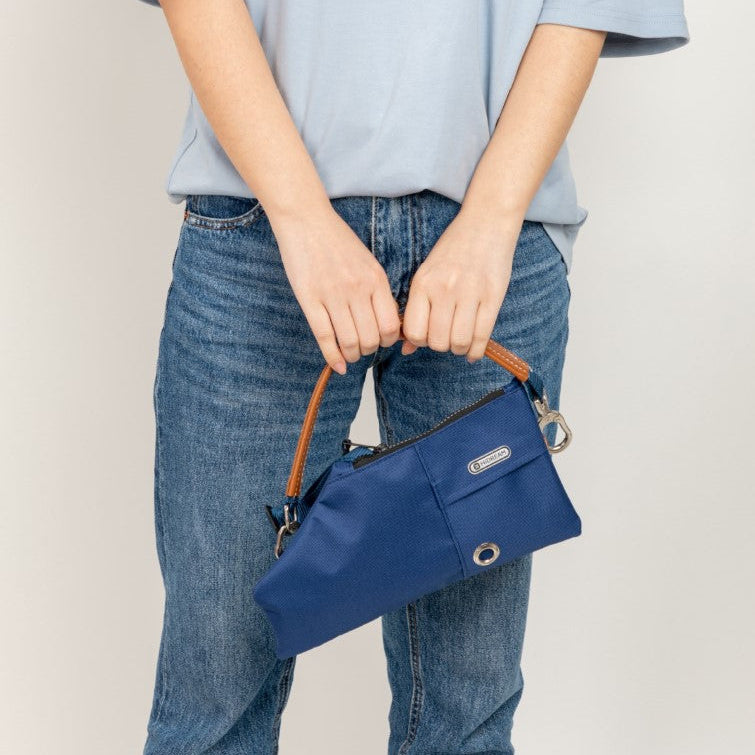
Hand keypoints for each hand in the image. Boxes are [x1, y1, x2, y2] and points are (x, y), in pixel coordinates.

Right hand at [269, 203, 401, 374]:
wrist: (306, 220)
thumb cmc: (338, 242)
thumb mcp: (368, 263)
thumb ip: (378, 291)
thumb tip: (389, 326)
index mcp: (376, 280)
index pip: (391, 325)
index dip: (389, 341)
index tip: (381, 341)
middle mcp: (357, 289)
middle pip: (371, 338)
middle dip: (369, 350)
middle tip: (363, 349)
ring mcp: (333, 295)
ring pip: (350, 342)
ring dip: (352, 355)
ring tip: (350, 354)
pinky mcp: (309, 299)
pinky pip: (325, 337)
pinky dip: (332, 357)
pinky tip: (337, 365)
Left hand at [400, 209, 520, 362]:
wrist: (486, 224)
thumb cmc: (453, 251)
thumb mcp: (427, 274)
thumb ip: (416, 310)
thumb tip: (407, 349)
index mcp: (423, 284)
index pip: (414, 332)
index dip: (419, 341)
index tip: (427, 335)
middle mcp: (444, 289)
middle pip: (437, 342)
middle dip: (440, 346)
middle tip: (445, 336)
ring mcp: (470, 293)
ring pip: (459, 342)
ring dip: (459, 348)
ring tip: (460, 340)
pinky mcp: (493, 297)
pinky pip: (482, 336)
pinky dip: (476, 351)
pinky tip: (473, 351)